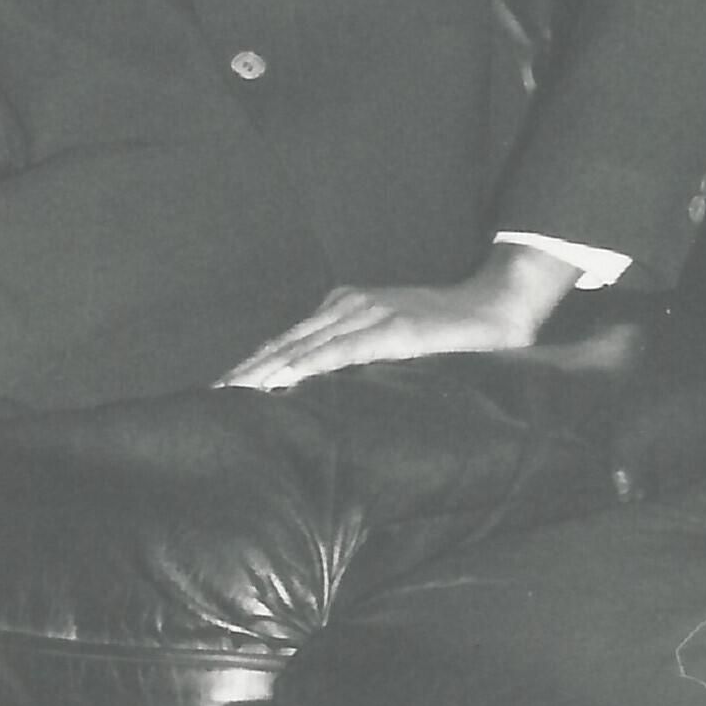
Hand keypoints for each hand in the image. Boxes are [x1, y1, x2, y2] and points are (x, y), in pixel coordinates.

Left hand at [219, 243, 579, 390]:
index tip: (220, 390)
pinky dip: (307, 366)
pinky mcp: (393, 331)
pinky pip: (340, 351)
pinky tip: (281, 381)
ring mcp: (369, 315)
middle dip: (245, 372)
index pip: (287, 341)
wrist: (497, 306)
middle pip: (284, 343)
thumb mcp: (393, 342)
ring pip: (303, 347)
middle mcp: (347, 306)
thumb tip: (329, 397)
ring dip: (263, 371)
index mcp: (343, 309)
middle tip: (208, 399)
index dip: (253, 365)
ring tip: (230, 396)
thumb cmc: (447, 332)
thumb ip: (362, 360)